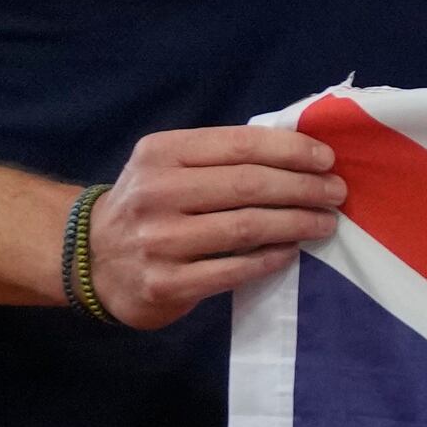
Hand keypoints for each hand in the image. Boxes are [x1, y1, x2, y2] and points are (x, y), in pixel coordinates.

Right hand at [83, 122, 341, 327]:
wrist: (90, 260)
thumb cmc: (150, 205)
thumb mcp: (168, 166)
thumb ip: (220, 157)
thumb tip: (299, 150)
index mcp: (161, 153)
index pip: (240, 144)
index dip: (292, 150)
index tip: (328, 160)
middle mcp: (156, 192)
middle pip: (249, 184)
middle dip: (304, 187)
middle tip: (337, 193)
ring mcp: (159, 239)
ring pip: (247, 226)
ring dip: (297, 222)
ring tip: (325, 222)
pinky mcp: (166, 282)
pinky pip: (234, 269)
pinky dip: (271, 258)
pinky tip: (291, 251)